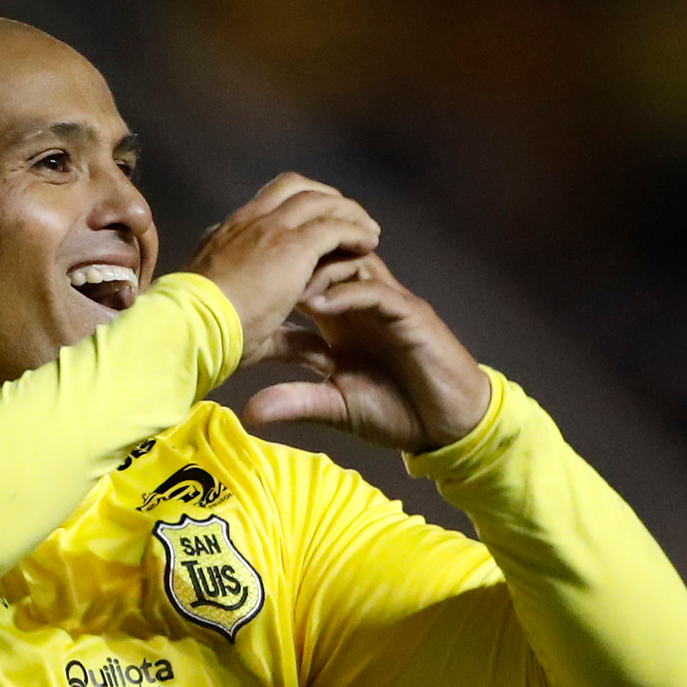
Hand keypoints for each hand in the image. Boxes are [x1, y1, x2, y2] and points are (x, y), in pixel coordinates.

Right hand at [184, 173, 380, 366]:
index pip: (264, 208)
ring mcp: (268, 228)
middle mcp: (245, 222)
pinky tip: (369, 241)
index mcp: (224, 237)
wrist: (190, 328)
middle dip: (324, 199)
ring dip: (346, 211)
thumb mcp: (251, 331)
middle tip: (347, 219)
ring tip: (368, 230)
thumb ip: (289, 338)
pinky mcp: (292, 243)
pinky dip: (354, 230)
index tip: (315, 231)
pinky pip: (333, 224)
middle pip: (292, 187)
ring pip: (317, 199)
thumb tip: (321, 353)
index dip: (293, 214)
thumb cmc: (207, 336)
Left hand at [243, 253, 491, 453]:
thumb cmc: (394, 412)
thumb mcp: (334, 408)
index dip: (275, 281)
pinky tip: (319, 305)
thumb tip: (249, 412)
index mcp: (342, 317)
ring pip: (352, 266)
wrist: (447, 426)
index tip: (238, 289)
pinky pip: (377, 292)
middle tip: (257, 272)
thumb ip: (295, 402)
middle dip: (295, 262)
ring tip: (285, 286)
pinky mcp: (411, 316)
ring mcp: (388, 305)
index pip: (305, 281)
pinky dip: (348, 294)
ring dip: (319, 271)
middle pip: (327, 261)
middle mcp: (363, 303)